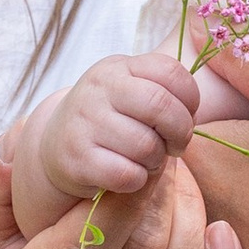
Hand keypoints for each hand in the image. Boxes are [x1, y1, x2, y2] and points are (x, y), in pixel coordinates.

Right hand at [12, 52, 201, 234]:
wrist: (56, 147)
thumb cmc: (110, 121)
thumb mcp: (131, 93)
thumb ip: (163, 93)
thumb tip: (192, 116)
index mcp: (118, 67)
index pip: (171, 71)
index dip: (191, 100)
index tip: (188, 116)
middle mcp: (98, 88)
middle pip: (161, 106)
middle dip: (180, 133)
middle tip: (176, 146)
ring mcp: (84, 122)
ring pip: (146, 146)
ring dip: (157, 161)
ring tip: (146, 160)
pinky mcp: (76, 158)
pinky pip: (128, 174)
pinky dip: (138, 180)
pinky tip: (129, 175)